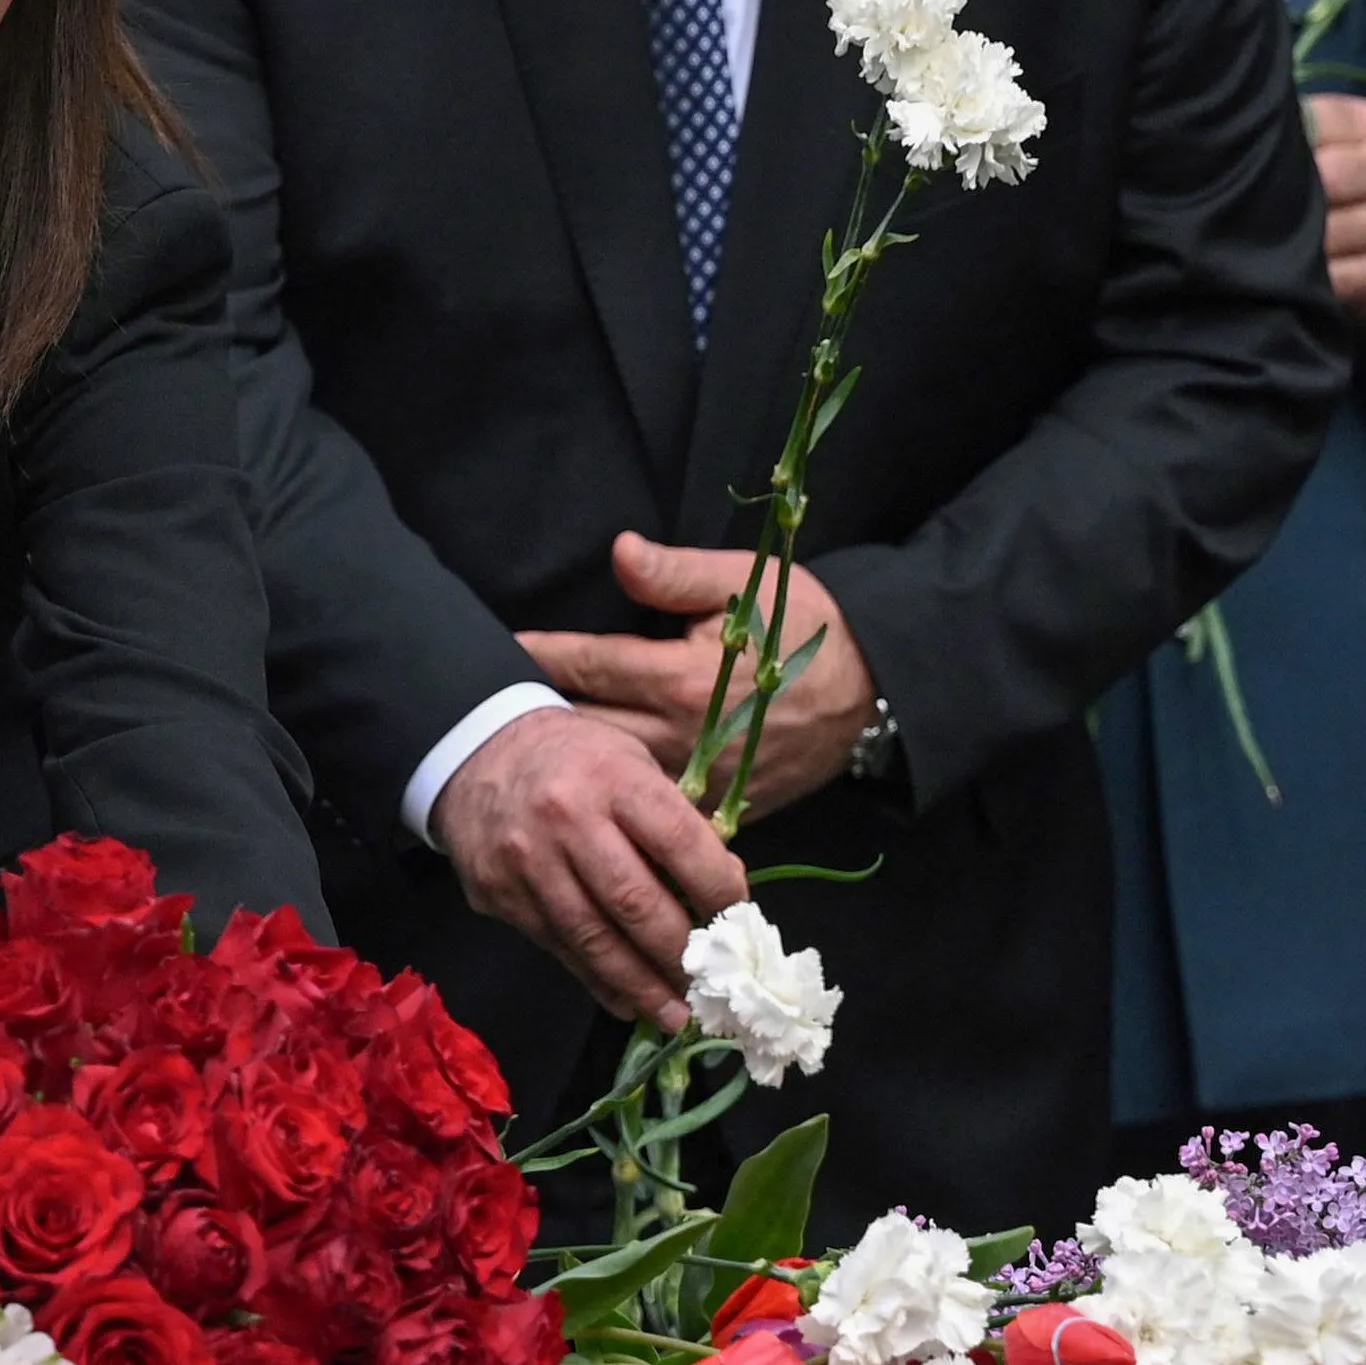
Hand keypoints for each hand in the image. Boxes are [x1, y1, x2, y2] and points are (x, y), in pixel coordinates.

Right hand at [427, 703, 751, 1022]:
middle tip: (712, 989)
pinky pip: (557, 947)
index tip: (739, 919)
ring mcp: (526, 862)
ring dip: (640, 985)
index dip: (715, 887)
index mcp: (612, 778)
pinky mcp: (498, 895)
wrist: (476, 754)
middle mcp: (565, 820)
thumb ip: (674, 820)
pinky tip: (628, 1000)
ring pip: (592, 939)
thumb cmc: (575, 760)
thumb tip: (723, 886)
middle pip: (633, 902)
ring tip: (677, 1015)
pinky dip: (598, 980)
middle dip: (679, 954)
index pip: (677, 841)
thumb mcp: (631, 762)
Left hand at [525, 533, 880, 821]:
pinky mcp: (723, 809)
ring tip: (524, 754)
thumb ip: (674, 575)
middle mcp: (683, 736)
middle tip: (490, 709)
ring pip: (615, 780)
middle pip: (586, 729)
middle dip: (537, 717)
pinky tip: (588, 797)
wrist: (875, 691)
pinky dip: (620, 804)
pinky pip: (657, 813)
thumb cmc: (807, 625)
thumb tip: (619, 551)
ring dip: (573, 765)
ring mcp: (702, 779)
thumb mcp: (744, 586)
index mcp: (681, 678)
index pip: (587, 664)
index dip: (539, 654)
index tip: (498, 648)